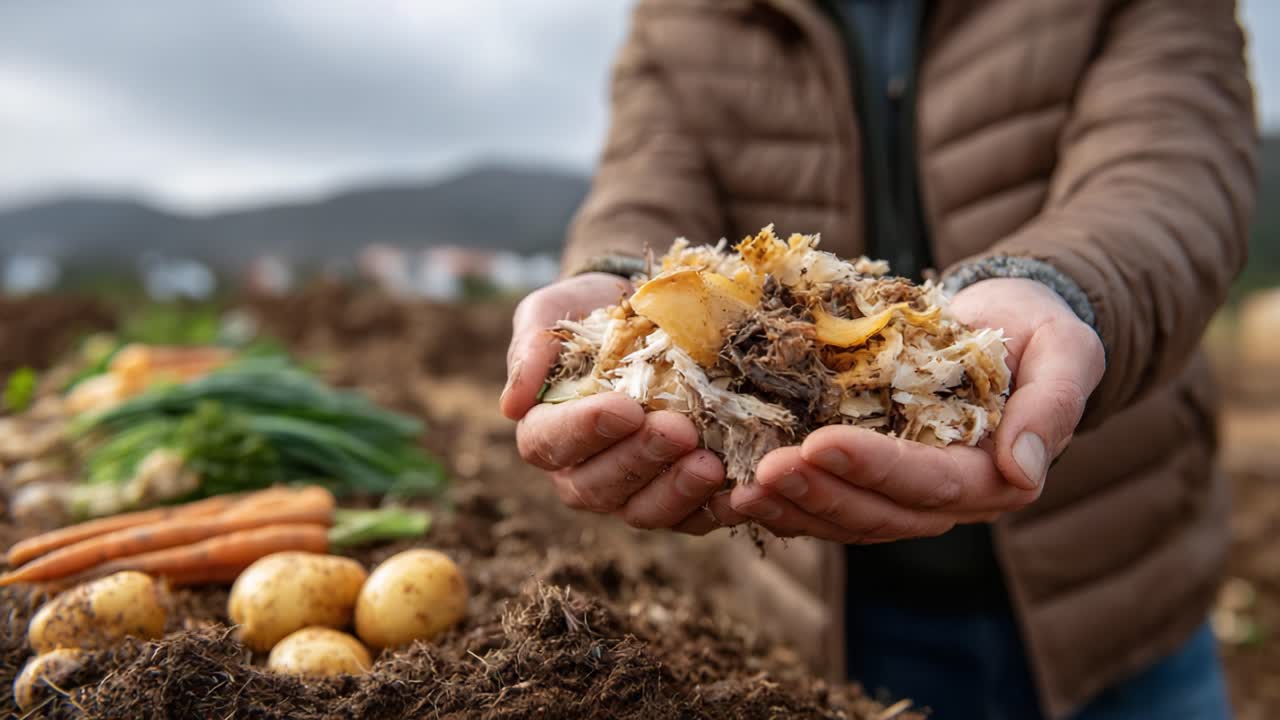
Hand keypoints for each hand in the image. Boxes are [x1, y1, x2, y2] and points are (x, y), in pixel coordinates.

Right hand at [501, 273, 731, 534]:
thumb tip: (512, 404)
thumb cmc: (592, 312)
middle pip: (598, 486)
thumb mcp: (552, 310)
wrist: (649, 315)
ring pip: (643, 511)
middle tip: (679, 431)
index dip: (587, 431)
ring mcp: (629, 490)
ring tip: (711, 464)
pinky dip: (717, 511)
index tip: (625, 408)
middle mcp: (581, 471)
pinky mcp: (674, 498)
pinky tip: (742, 492)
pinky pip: (692, 518)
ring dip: (677, 492)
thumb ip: (531, 347)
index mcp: (545, 430)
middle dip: (641, 460)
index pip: (551, 443)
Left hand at [730, 278, 1105, 543]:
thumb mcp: (1066, 353)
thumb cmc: (1039, 333)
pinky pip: (825, 499)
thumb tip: (1024, 473)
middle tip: (763, 471)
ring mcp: (901, 491)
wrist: (1007, 320)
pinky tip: (737, 486)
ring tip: (740, 488)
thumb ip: (1053, 408)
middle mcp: (945, 499)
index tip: (821, 444)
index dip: (875, 469)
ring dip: (791, 506)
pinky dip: (784, 498)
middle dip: (819, 493)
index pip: (930, 484)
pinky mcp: (868, 476)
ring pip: (843, 516)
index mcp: (993, 477)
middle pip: (877, 512)